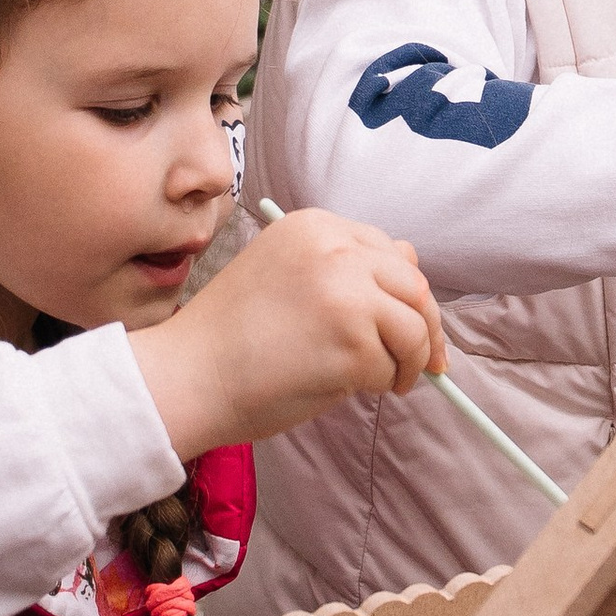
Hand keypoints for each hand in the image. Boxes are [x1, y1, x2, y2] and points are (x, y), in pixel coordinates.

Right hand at [133, 207, 443, 450]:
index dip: (406, 292)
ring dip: (411, 361)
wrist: (188, 375)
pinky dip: (384, 384)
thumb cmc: (229, 338)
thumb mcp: (284, 275)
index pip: (389, 251)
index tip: (413, 322)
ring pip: (415, 327)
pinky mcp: (353, 340)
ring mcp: (347, 292)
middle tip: (428, 363)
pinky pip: (394, 366)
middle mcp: (335, 247)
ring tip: (392, 382)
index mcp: (314, 226)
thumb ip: (340, 270)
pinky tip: (351, 389)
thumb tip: (410, 283)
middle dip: (427, 327)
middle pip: (414, 284)